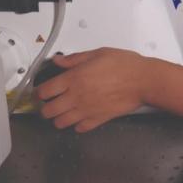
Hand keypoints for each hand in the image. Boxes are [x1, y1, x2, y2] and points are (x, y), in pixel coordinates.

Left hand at [36, 48, 150, 131]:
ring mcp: (86, 110)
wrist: (144, 80)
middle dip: (45, 108)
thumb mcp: (99, 53)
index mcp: (74, 78)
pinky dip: (77, 125)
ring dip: (59, 118)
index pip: (44, 91)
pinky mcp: (98, 119)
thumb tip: (59, 60)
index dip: (39, 92)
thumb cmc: (126, 65)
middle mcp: (77, 96)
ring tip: (63, 112)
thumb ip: (75, 58)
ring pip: (60, 122)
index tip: (41, 92)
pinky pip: (79, 128)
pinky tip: (81, 117)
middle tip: (49, 103)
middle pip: (48, 110)